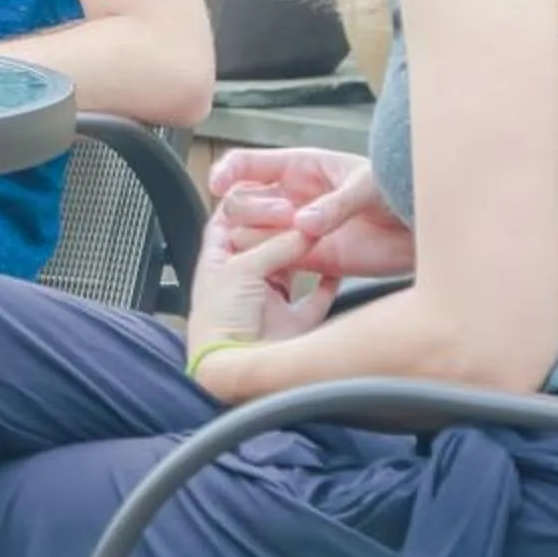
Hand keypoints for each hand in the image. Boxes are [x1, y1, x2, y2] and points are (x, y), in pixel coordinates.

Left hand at [185, 210, 336, 363]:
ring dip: (307, 253)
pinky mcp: (293, 326)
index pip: (229, 223)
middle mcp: (243, 280)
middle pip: (265, 244)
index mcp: (218, 262)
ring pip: (292, 269)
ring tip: (324, 231)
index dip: (245, 204)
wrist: (231, 370)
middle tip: (306, 208)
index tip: (268, 186)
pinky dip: (327, 286)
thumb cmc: (220, 321)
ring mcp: (269, 303)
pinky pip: (315, 301)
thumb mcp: (242, 270)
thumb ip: (275, 246)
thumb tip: (304, 228)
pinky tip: (339, 269)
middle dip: (284, 227)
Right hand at [208, 147, 415, 279]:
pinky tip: (286, 266)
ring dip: (259, 238)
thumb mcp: (368, 187)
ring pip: (250, 232)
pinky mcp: (308, 258)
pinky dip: (271, 264)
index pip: (247, 164)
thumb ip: (336, 204)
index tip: (218, 184)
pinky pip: (274, 261)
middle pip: (240, 201)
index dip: (227, 171)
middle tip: (284, 217)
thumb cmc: (400, 194)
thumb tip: (303, 223)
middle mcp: (290, 197)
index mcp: (299, 167)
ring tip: (291, 244)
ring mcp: (295, 229)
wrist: (426, 233)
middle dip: (253, 209)